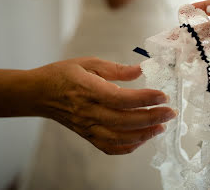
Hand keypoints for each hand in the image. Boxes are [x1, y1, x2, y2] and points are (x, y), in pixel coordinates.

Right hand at [30, 57, 175, 154]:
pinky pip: (109, 147)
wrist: (38, 93)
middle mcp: (87, 112)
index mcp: (88, 90)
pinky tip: (142, 138)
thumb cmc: (63, 74)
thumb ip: (115, 68)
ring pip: (119, 138)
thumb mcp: (88, 62)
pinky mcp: (87, 135)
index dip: (144, 98)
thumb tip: (140, 70)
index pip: (121, 98)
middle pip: (124, 120)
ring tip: (161, 126)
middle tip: (171, 112)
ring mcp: (87, 127)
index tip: (163, 95)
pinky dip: (128, 147)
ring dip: (143, 134)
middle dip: (151, 117)